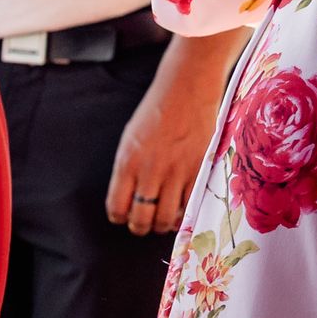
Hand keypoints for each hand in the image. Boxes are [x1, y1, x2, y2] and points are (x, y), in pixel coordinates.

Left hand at [106, 31, 245, 236]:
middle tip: (144, 225)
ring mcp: (176, 172)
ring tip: (164, 219)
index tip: (124, 216)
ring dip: (163, 224)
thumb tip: (130, 199)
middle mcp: (150, 171)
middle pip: (142, 219)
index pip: (117, 208)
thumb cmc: (156, 112)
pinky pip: (190, 205)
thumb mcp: (130, 140)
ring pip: (166, 218)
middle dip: (141, 227)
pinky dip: (184, 213)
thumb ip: (128, 170)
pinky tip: (181, 207)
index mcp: (127, 163)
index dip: (120, 218)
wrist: (187, 89)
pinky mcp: (199, 169)